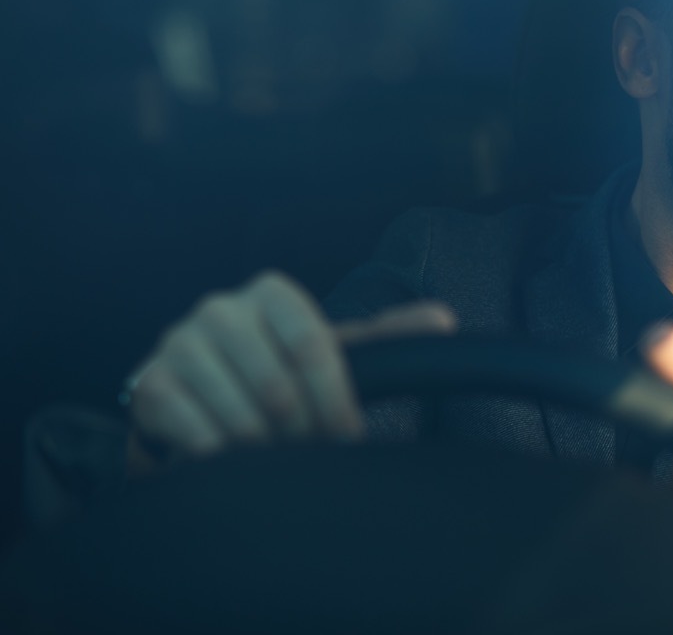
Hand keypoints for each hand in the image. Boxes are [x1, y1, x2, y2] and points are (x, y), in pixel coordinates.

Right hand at [126, 271, 455, 464]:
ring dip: (264, 448)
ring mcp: (179, 342)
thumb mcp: (333, 351)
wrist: (198, 400)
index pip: (314, 343)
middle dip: (300, 432)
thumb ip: (387, 338)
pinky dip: (220, 455)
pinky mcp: (148, 382)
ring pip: (238, 413)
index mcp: (272, 292)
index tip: (347, 435)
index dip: (335, 397)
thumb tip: (446, 319)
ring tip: (271, 455)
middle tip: (307, 450)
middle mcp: (221, 307)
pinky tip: (229, 459)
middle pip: (277, 385)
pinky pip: (193, 430)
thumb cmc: (278, 373)